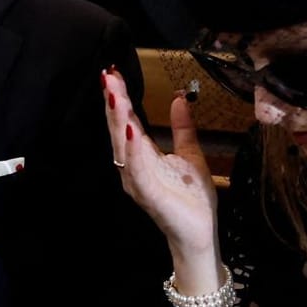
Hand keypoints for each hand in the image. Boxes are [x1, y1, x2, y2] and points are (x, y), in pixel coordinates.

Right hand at [102, 69, 217, 258]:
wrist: (199, 233)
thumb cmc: (192, 198)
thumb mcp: (190, 154)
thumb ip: (182, 128)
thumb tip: (180, 99)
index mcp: (142, 155)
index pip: (126, 121)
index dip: (120, 98)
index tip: (113, 73)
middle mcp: (132, 167)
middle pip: (119, 129)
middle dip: (113, 102)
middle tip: (107, 76)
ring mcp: (137, 181)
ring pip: (122, 146)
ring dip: (118, 120)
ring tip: (115, 95)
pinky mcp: (147, 194)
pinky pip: (137, 169)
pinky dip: (133, 149)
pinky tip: (132, 130)